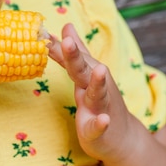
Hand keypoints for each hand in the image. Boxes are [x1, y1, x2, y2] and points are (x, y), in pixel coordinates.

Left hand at [48, 23, 131, 161]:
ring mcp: (100, 108)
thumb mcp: (84, 77)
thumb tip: (66, 28)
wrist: (121, 137)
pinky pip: (99, 127)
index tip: (44, 31)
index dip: (60, 46)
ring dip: (98, 82)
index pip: (72, 57)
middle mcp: (94, 88)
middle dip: (76, 56)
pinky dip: (101, 123)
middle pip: (84, 70)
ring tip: (100, 70)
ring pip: (98, 94)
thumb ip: (74, 54)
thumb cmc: (98, 103)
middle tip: (67, 41)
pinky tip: (104, 120)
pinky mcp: (100, 130)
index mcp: (87, 75)